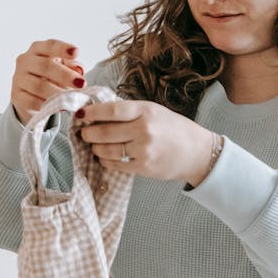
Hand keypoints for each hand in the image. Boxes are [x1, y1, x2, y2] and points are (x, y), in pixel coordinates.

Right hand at [11, 39, 84, 123]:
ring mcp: (18, 78)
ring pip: (38, 85)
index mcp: (37, 49)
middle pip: (44, 66)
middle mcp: (25, 61)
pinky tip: (57, 106)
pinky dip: (46, 104)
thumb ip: (72, 66)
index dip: (62, 48)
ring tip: (71, 98)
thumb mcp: (63, 68)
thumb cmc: (51, 76)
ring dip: (57, 92)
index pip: (49, 45)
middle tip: (81, 83)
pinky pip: (32, 101)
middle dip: (64, 75)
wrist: (31, 95)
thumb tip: (79, 71)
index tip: (76, 52)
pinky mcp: (16, 96)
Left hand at [78, 99, 215, 185]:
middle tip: (83, 132)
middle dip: (88, 133)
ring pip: (106, 150)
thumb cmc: (173, 129)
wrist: (196, 152)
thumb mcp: (154, 111)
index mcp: (146, 111)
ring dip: (95, 148)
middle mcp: (144, 130)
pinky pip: (115, 165)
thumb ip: (129, 111)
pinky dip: (105, 161)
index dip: (92, 112)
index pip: (112, 110)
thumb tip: (98, 112)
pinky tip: (105, 157)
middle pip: (104, 132)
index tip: (81, 113)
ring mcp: (143, 150)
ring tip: (94, 145)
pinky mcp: (143, 167)